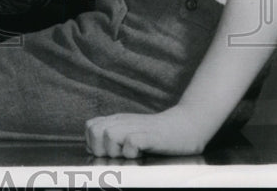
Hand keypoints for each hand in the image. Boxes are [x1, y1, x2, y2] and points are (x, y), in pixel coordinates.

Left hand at [85, 105, 215, 157]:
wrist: (186, 126)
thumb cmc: (158, 135)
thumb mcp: (131, 131)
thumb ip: (112, 136)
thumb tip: (92, 147)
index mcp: (117, 120)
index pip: (90, 127)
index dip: (93, 143)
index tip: (107, 153)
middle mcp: (123, 121)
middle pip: (95, 131)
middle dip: (101, 149)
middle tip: (118, 155)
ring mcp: (136, 127)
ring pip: (109, 135)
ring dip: (116, 150)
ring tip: (130, 155)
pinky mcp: (149, 135)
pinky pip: (130, 142)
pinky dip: (131, 152)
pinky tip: (140, 154)